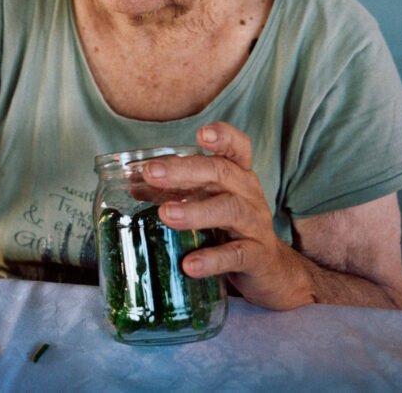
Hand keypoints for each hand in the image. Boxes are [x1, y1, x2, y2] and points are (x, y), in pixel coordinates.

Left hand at [140, 122, 313, 309]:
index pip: (237, 147)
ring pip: (230, 209)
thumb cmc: (230, 227)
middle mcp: (249, 194)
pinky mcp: (256, 256)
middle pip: (222, 172)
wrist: (268, 268)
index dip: (223, 137)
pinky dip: (212, 259)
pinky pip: (236, 254)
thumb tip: (133, 184)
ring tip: (166, 214)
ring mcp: (255, 224)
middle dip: (184, 170)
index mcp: (237, 176)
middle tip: (151, 173)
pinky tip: (189, 264)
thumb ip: (175, 191)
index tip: (201, 134)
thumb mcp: (207, 202)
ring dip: (195, 211)